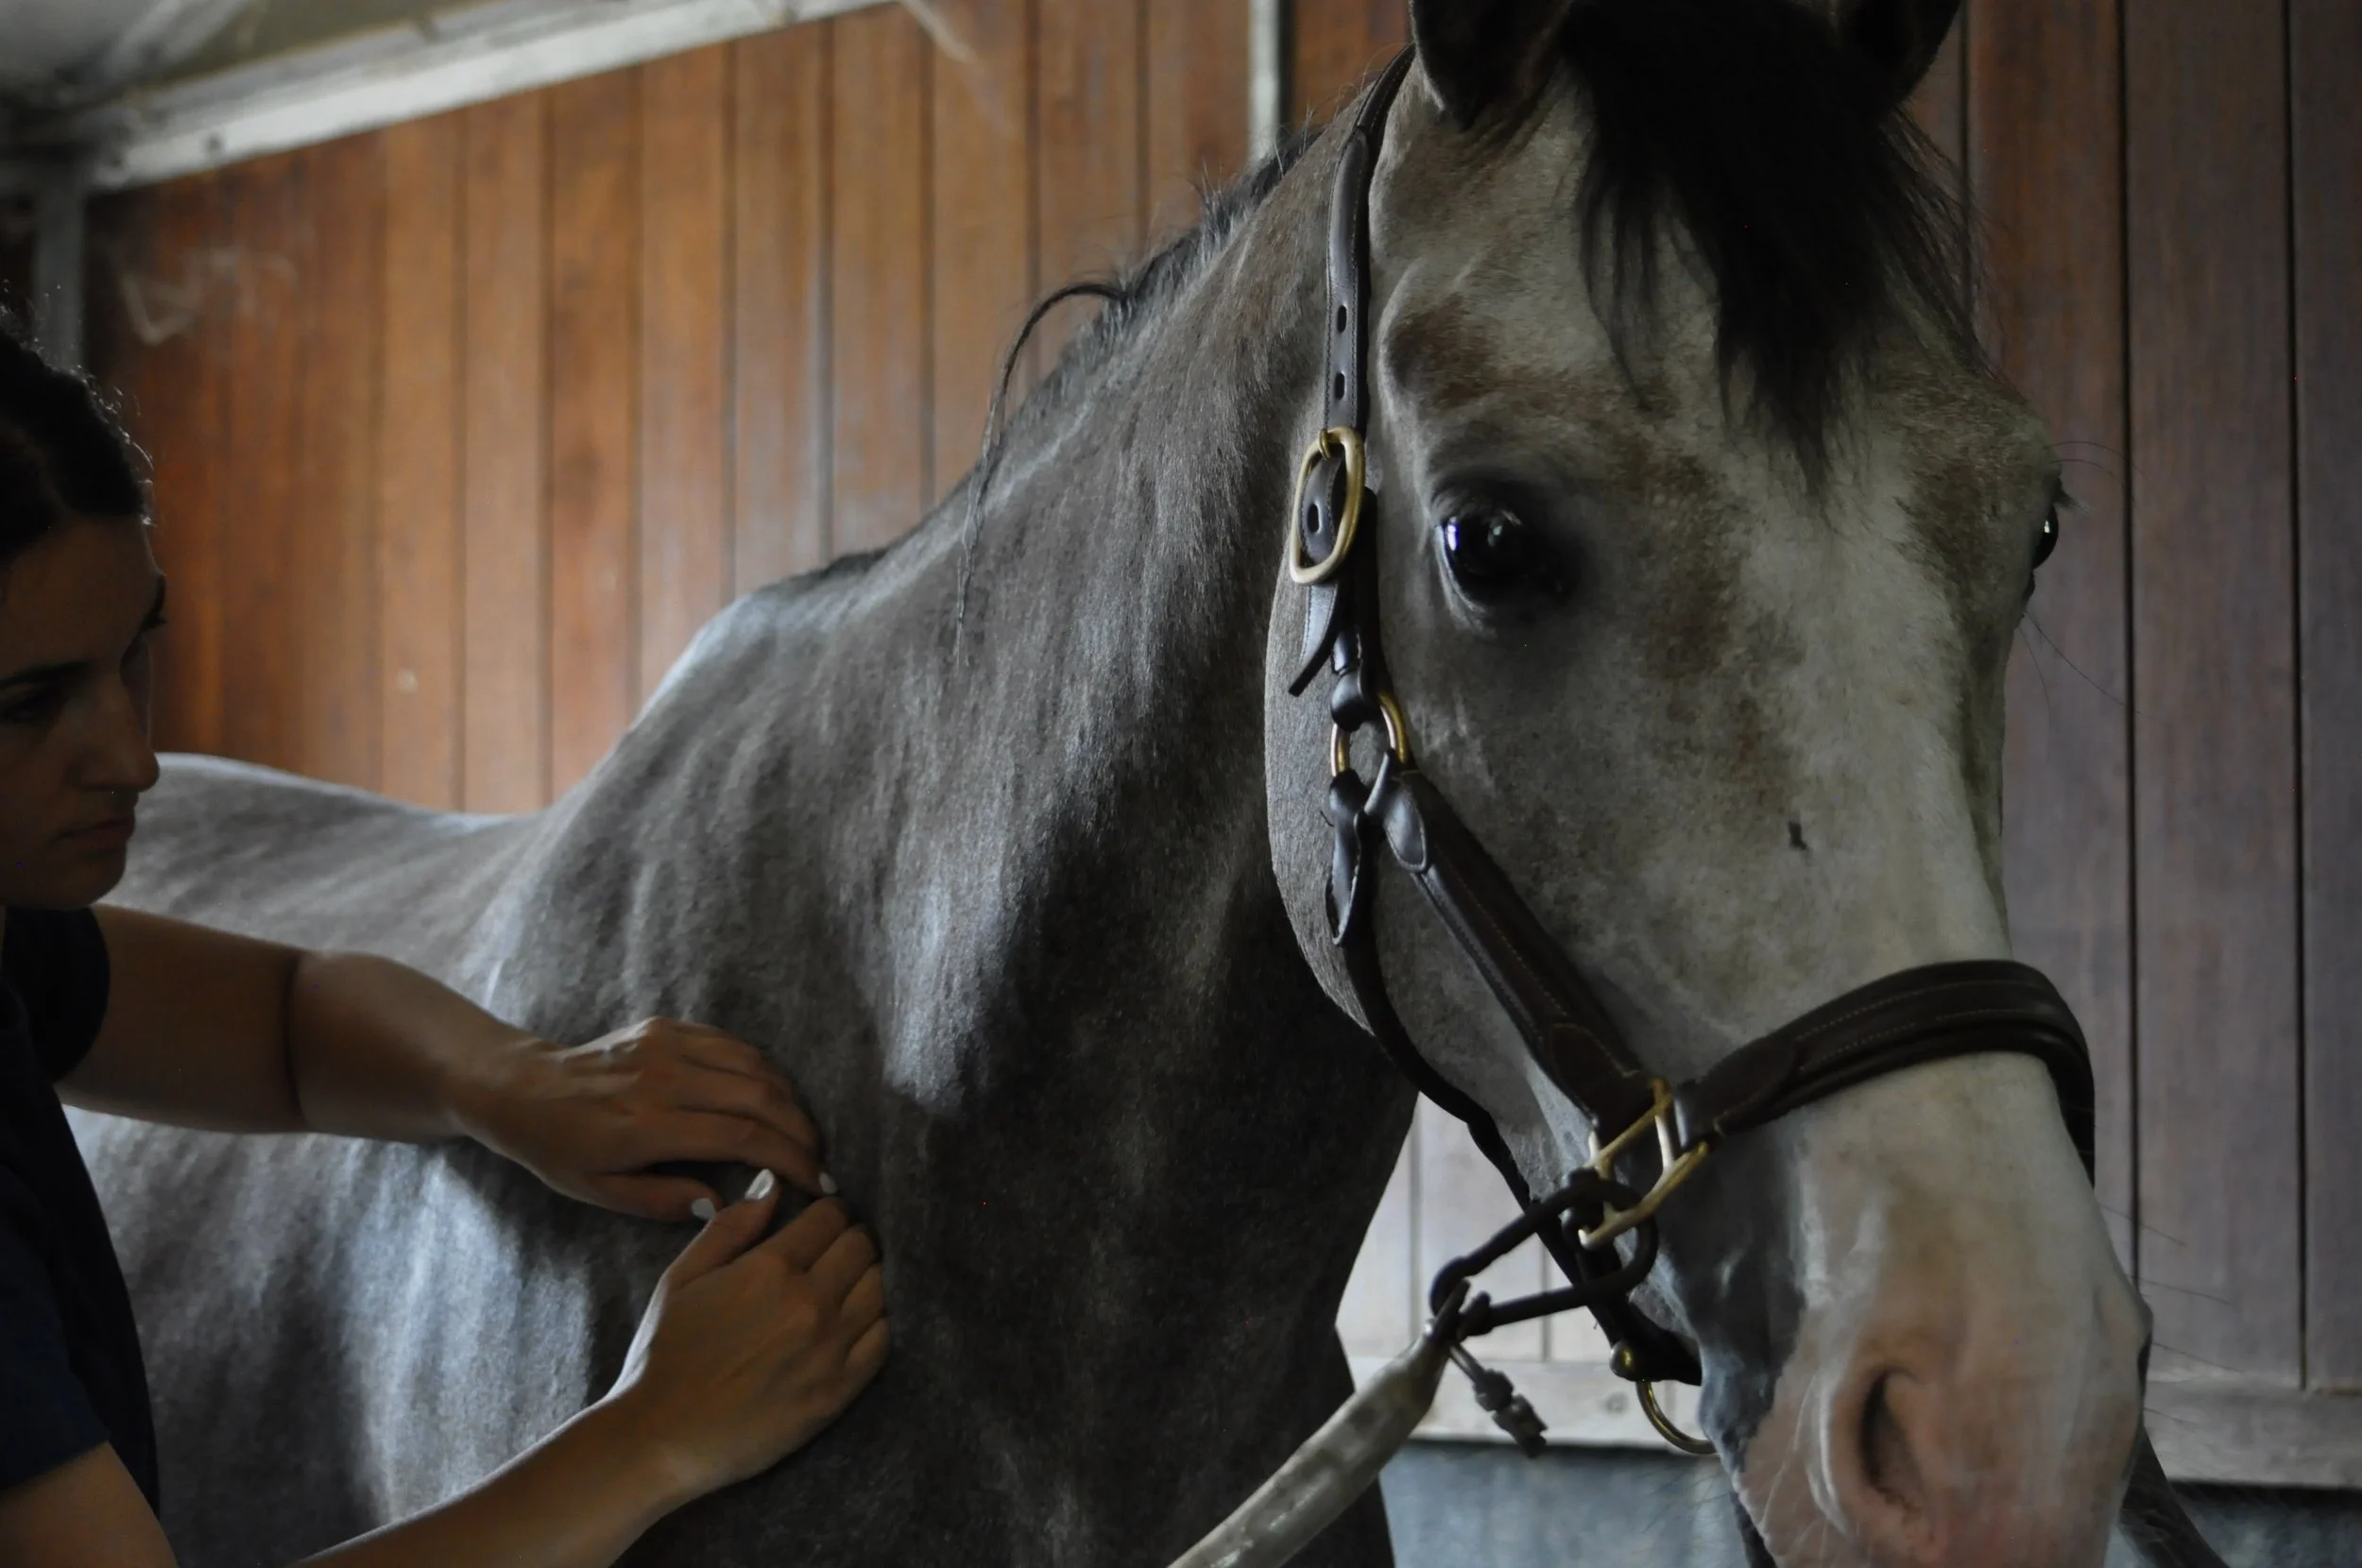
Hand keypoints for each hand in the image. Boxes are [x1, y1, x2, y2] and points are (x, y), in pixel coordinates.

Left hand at [453, 1018, 827, 1219]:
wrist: (525, 1088)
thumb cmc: (560, 1149)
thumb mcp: (599, 1191)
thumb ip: (662, 1200)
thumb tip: (721, 1205)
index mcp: (645, 1124)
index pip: (741, 1136)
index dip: (788, 1159)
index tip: (816, 1183)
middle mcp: (662, 1077)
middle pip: (760, 1097)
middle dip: (801, 1132)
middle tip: (820, 1162)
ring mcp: (666, 1044)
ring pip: (754, 1066)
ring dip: (789, 1100)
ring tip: (802, 1133)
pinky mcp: (667, 1027)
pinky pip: (733, 1045)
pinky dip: (764, 1071)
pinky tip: (774, 1098)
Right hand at [602, 1179, 889, 1498]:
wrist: (663, 1437)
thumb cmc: (665, 1354)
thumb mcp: (683, 1278)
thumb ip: (732, 1226)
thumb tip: (773, 1182)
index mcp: (771, 1268)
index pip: (831, 1216)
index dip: (828, 1213)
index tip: (822, 1223)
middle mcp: (810, 1303)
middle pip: (863, 1246)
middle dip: (851, 1239)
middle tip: (837, 1251)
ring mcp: (830, 1349)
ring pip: (880, 1288)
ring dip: (868, 1278)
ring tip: (848, 1284)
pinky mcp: (840, 1391)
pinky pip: (883, 1339)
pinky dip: (877, 1322)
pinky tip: (858, 1322)